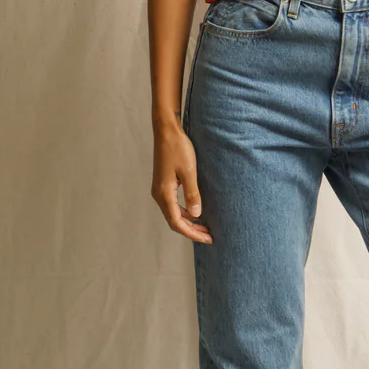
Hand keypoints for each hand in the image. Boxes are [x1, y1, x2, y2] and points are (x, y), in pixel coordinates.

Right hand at [151, 120, 213, 243]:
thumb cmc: (178, 148)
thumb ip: (192, 194)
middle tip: (209, 235)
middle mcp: (159, 194)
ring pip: (173, 213)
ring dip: (188, 221)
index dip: (192, 233)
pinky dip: (184, 212)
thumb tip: (196, 215)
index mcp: (164, 193)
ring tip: (204, 226)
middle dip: (191, 230)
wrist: (166, 130)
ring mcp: (159, 189)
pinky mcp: (163, 184)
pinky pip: (172, 204)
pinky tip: (195, 211)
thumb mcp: (189, 171)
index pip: (177, 222)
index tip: (207, 238)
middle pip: (174, 221)